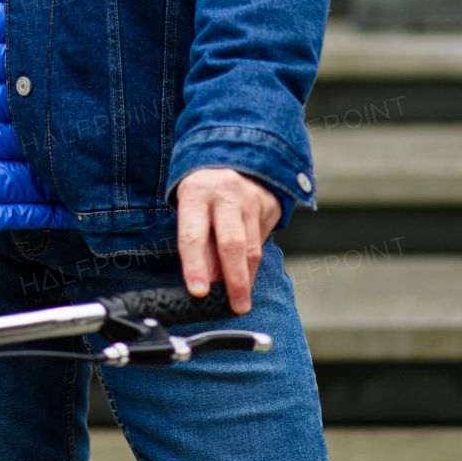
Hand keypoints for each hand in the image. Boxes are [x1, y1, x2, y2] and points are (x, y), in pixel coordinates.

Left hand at [175, 168, 280, 313]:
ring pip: (251, 247)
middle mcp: (225, 193)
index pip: (194, 234)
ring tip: (241, 300)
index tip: (198, 292)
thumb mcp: (191, 208)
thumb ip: (199, 243)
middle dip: (233, 280)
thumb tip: (209, 281)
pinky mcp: (269, 204)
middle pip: (231, 243)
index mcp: (196, 192)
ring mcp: (251, 197)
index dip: (195, 265)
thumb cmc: (205, 191)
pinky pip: (262, 240)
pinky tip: (247, 270)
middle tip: (235, 306)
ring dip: (246, 278)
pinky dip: (254, 261)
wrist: (236, 153)